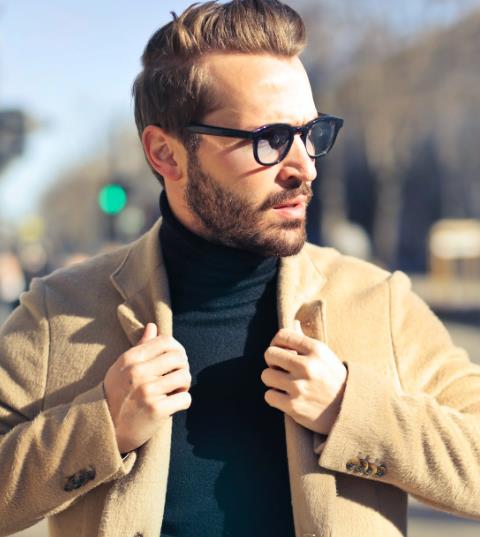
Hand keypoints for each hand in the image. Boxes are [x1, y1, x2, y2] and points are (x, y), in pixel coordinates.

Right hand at [103, 323, 191, 453]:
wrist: (103, 429)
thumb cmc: (116, 395)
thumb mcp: (122, 367)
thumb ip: (140, 347)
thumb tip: (152, 326)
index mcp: (131, 358)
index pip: (166, 341)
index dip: (177, 349)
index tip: (175, 361)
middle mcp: (138, 372)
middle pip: (179, 357)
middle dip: (183, 367)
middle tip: (177, 377)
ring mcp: (147, 391)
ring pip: (184, 376)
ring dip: (184, 385)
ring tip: (176, 391)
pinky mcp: (156, 410)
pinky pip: (185, 398)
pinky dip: (183, 401)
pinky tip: (174, 404)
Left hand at [260, 322, 346, 434]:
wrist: (349, 410)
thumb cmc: (333, 379)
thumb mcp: (325, 356)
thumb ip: (305, 341)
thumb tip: (293, 323)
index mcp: (316, 350)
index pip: (282, 335)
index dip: (276, 343)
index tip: (281, 351)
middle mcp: (307, 366)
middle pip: (269, 354)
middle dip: (273, 361)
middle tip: (281, 369)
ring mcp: (299, 387)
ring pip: (266, 375)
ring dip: (273, 380)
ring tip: (284, 384)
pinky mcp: (294, 406)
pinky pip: (269, 395)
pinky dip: (275, 397)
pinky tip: (286, 397)